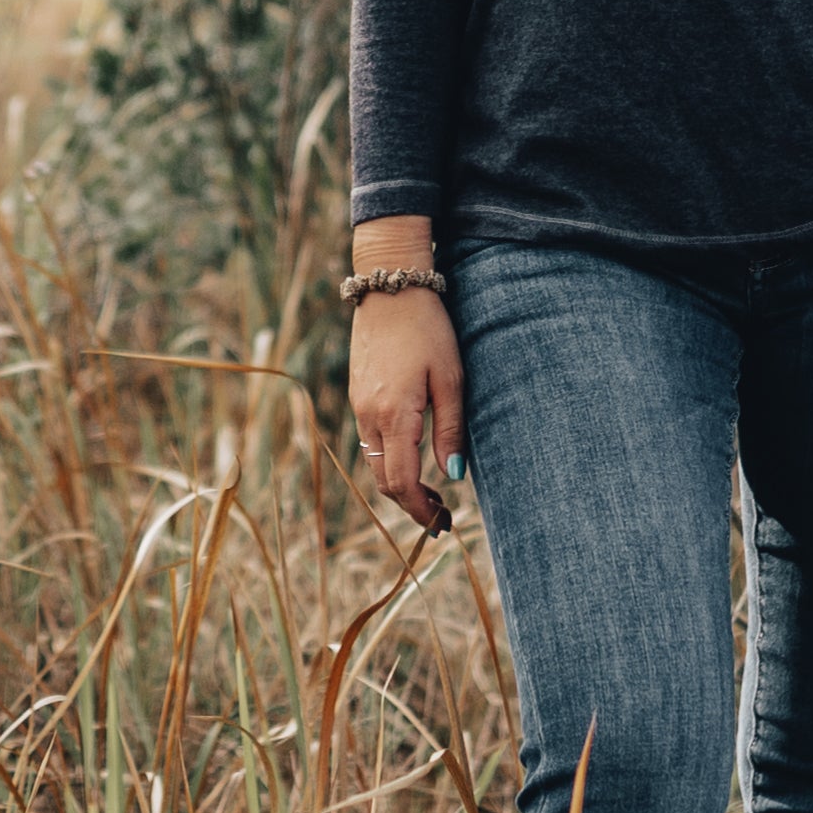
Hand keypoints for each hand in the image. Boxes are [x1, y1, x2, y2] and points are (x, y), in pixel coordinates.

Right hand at [346, 217, 464, 532]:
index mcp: (394, 415)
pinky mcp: (358, 395)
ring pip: (375, 463)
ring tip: (430, 494)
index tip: (442, 524)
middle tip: (441, 518)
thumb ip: (450, 429)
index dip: (420, 510)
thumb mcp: (450, 378)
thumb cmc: (428, 329)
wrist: (390, 288)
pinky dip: (390, 462)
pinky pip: (370, 442)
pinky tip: (413, 459)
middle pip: (383, 480)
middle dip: (410, 505)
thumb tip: (454, 476)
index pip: (401, 482)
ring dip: (400, 485)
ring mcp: (359, 406)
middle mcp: (369, 416)